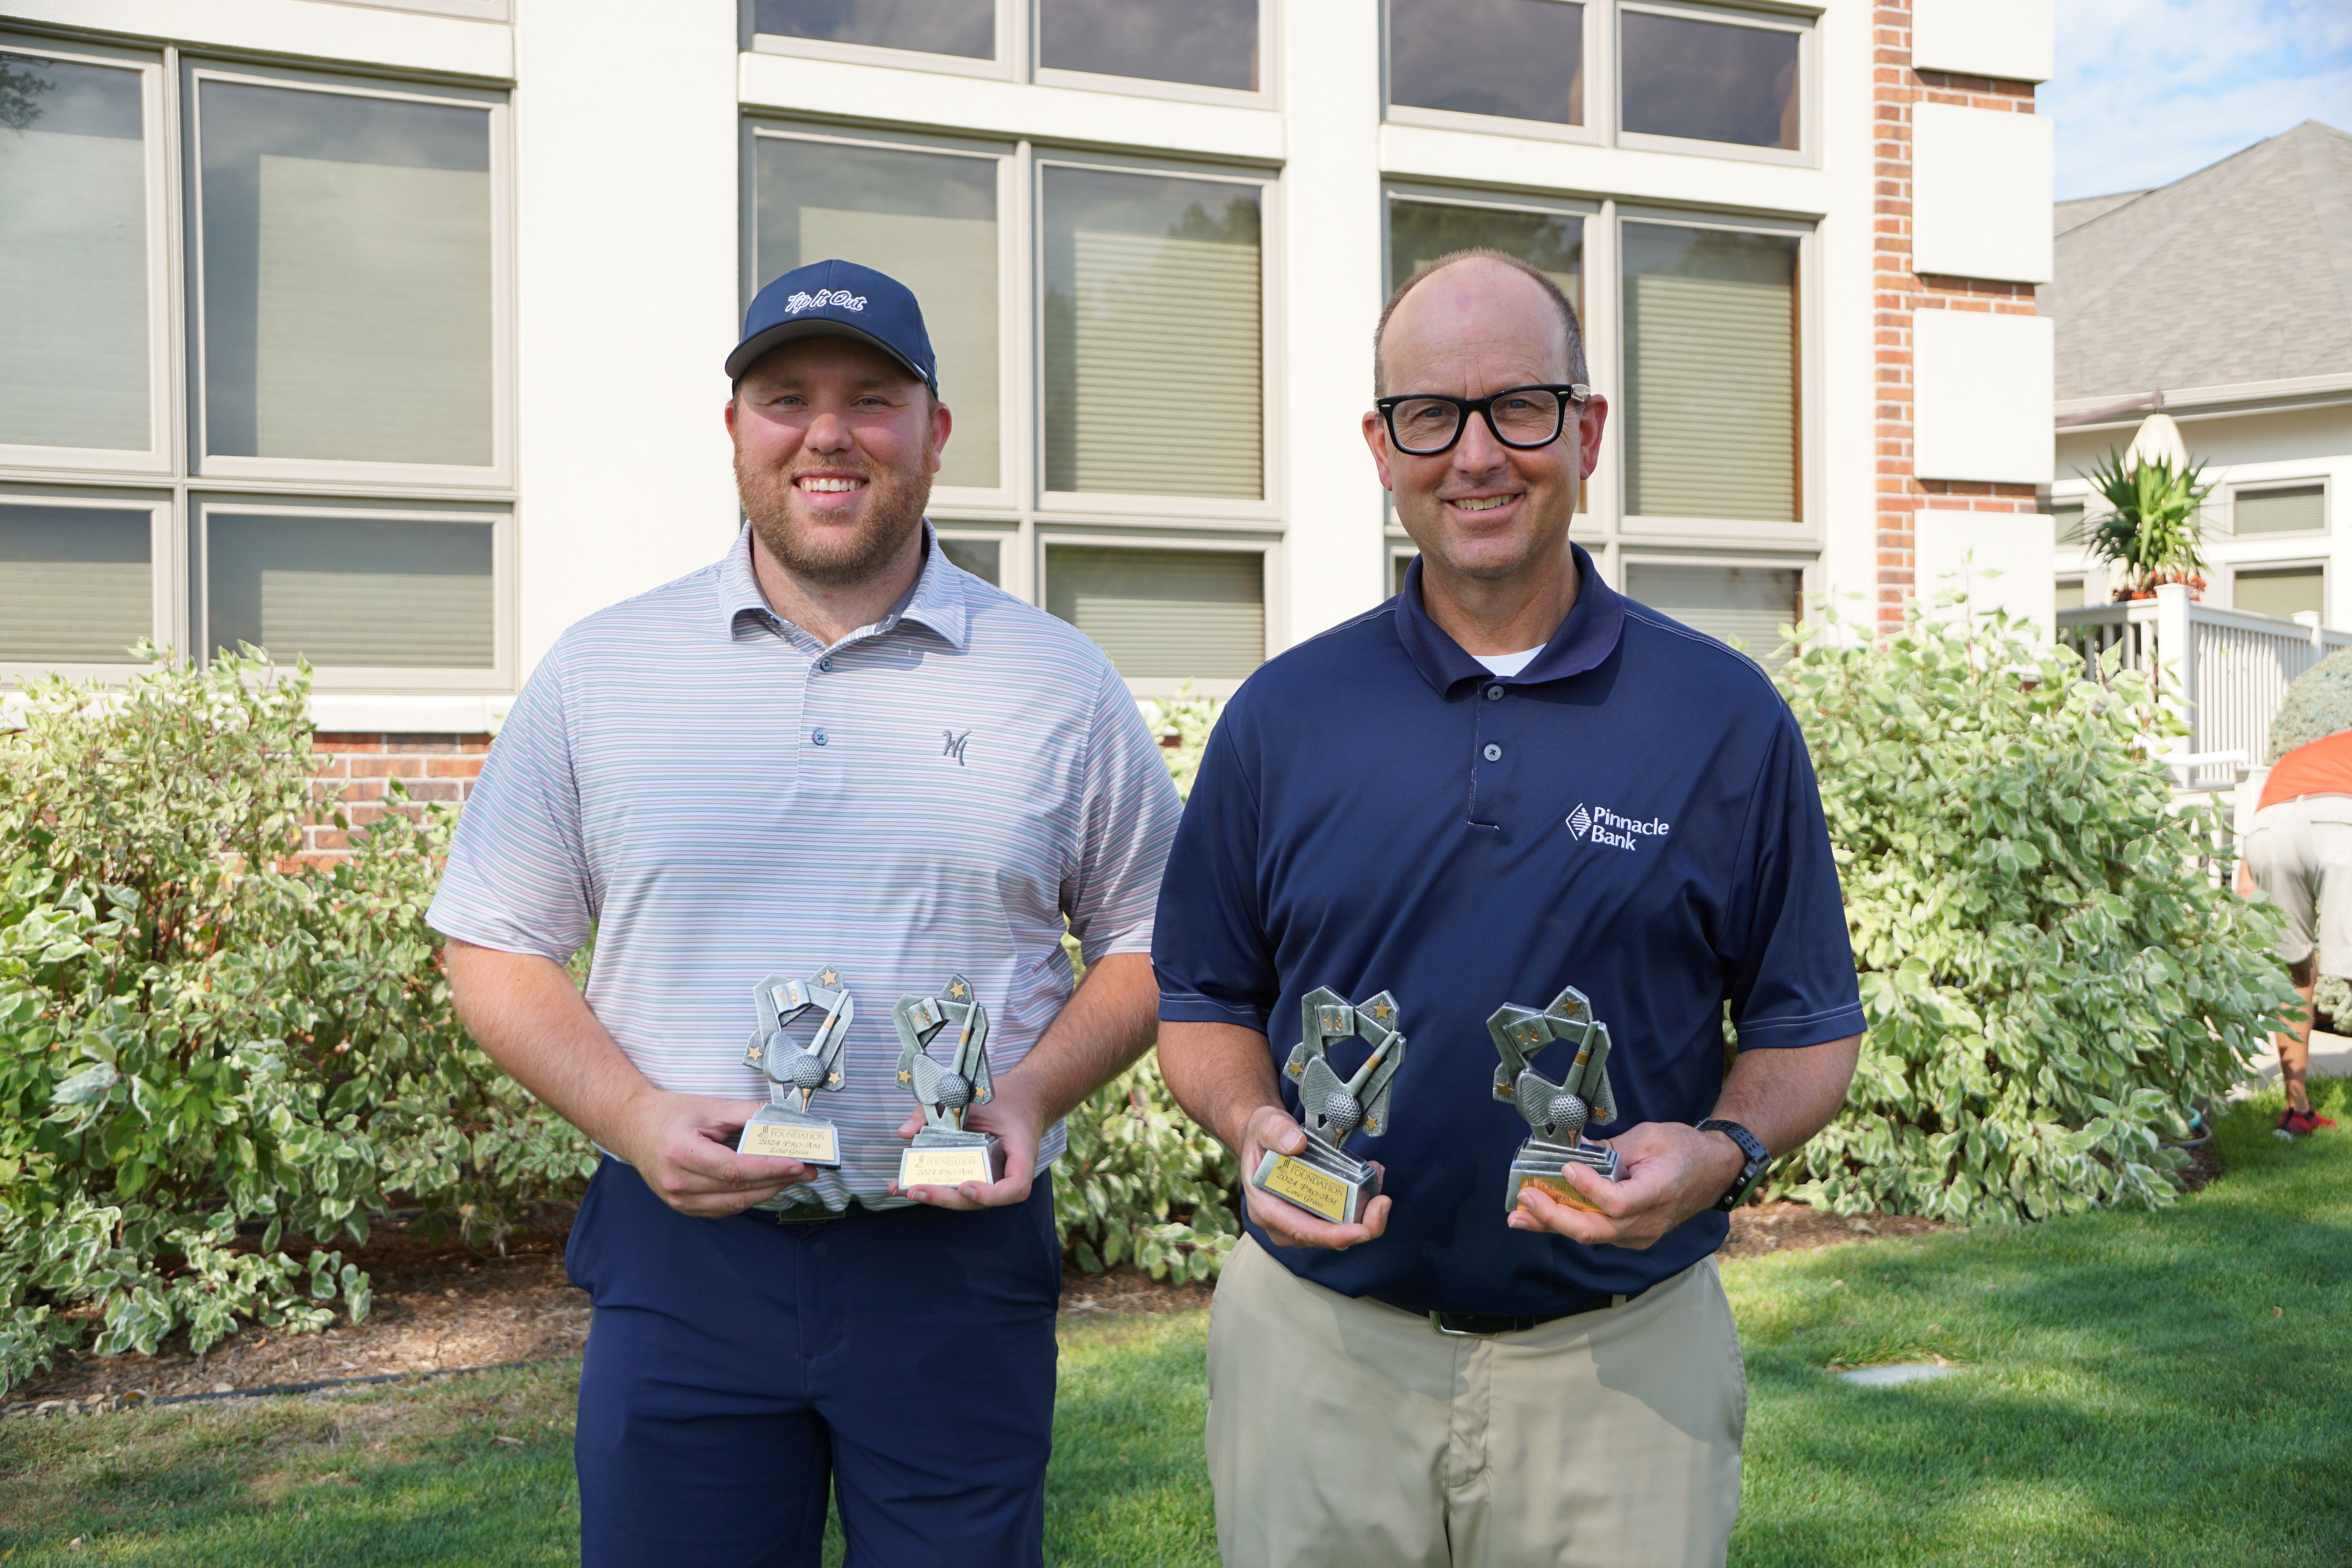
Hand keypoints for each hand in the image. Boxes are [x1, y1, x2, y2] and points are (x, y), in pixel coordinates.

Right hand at [612, 1091, 814, 1217]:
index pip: (735, 1169)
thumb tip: (783, 1121)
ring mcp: (678, 1200)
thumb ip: (747, 1114)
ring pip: (734, 1204)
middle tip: (807, 1170)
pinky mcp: (683, 1207)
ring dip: (768, 1192)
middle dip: (778, 1181)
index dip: (770, 1169)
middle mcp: (678, 1182)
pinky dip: (748, 1198)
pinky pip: (724, 1209)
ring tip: (792, 1178)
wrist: (634, 1127)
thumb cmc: (670, 1115)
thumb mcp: (709, 1107)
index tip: (799, 1164)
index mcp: (682, 1153)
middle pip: (738, 1189)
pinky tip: (765, 1185)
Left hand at [889, 1073, 1046, 1209]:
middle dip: (946, 1198)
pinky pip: (957, 1185)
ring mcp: (991, 1177)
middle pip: (980, 1200)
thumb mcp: (979, 1097)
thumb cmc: (1005, 1098)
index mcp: (1021, 1155)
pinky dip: (933, 1186)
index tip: (965, 1186)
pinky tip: (905, 1186)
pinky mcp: (976, 1175)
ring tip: (905, 1189)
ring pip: (965, 1198)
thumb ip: (939, 1109)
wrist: (1021, 1099)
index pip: (1015, 1187)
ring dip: (935, 1196)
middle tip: (917, 1190)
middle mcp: (1007, 1173)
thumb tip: (906, 1132)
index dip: (991, 1194)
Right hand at [1238, 1105, 1389, 1250]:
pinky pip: (1343, 1219)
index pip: (1301, 1231)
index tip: (1361, 1231)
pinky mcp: (1316, 1216)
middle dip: (1361, 1224)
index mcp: (1266, 1208)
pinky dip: (1361, 1202)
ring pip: (1340, 1230)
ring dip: (1364, 1210)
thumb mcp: (1263, 1124)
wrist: (1263, 1140)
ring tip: (1377, 1175)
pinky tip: (1372, 1176)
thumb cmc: (1261, 1137)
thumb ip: (1275, 1131)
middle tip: (1382, 1200)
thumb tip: (1296, 1144)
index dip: (1333, 1235)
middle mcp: (1283, 1224)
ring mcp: (1300, 1223)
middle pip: (1327, 1238)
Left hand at [1508, 1120, 1744, 1248]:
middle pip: (1595, 1230)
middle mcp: (1648, 1221)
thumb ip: (1610, 1150)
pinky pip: (1596, 1233)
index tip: (1568, 1168)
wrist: (1714, 1171)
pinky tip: (1542, 1215)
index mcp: (1658, 1192)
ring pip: (1591, 1236)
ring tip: (1519, 1215)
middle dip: (1554, 1217)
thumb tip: (1572, 1151)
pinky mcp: (1631, 1236)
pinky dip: (1568, 1223)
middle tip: (1525, 1199)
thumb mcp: (1648, 1137)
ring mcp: (1640, 1234)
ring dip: (1553, 1224)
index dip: (1589, 1190)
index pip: (1618, 1203)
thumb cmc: (1684, 1151)